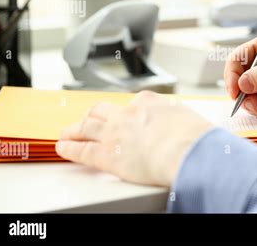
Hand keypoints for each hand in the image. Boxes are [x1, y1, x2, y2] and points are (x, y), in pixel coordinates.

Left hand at [55, 91, 211, 186]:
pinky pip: (81, 149)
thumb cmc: (194, 137)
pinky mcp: (106, 154)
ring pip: (87, 126)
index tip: (124, 115)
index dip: (126, 111)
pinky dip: (69, 148)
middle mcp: (128, 114)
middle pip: (103, 110)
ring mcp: (115, 132)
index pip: (133, 103)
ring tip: (67, 132)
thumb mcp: (190, 118)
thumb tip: (187, 124)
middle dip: (93, 115)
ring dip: (75, 129)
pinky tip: (62, 148)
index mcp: (150, 103)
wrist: (186, 150)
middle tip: (87, 119)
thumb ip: (180, 119)